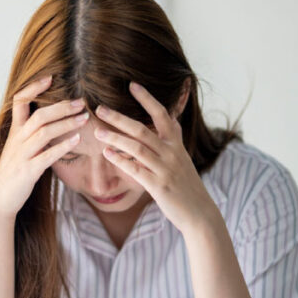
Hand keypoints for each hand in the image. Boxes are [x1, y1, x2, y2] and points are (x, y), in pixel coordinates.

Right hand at [0, 75, 88, 218]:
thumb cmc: (14, 171)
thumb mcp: (20, 147)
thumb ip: (32, 132)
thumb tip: (53, 118)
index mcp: (15, 131)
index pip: (19, 101)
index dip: (33, 87)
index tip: (50, 77)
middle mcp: (17, 140)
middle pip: (38, 115)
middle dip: (61, 107)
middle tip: (81, 102)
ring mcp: (22, 155)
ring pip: (43, 132)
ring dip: (66, 123)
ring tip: (84, 118)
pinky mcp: (28, 171)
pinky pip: (46, 156)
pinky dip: (62, 146)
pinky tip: (77, 140)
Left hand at [94, 82, 218, 234]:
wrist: (199, 212)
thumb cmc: (186, 185)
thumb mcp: (182, 158)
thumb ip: (172, 139)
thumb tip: (170, 118)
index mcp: (176, 144)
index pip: (162, 115)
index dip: (147, 99)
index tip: (132, 85)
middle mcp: (171, 153)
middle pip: (142, 129)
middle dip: (119, 118)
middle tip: (99, 109)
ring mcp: (165, 169)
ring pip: (137, 148)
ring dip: (115, 139)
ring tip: (98, 132)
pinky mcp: (159, 186)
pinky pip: (136, 170)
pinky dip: (121, 161)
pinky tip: (107, 154)